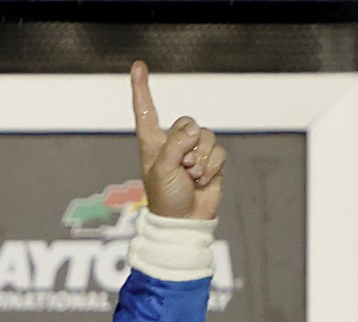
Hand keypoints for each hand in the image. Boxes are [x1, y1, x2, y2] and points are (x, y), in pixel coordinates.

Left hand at [131, 61, 225, 219]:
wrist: (185, 220)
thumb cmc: (165, 198)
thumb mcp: (162, 170)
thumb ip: (175, 145)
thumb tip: (192, 131)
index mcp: (152, 143)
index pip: (146, 111)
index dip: (142, 89)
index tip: (138, 66)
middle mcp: (172, 143)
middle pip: (188, 122)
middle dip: (188, 145)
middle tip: (182, 168)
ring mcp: (193, 150)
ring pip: (206, 136)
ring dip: (201, 159)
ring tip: (191, 177)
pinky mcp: (211, 159)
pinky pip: (219, 151)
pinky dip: (212, 166)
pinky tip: (203, 181)